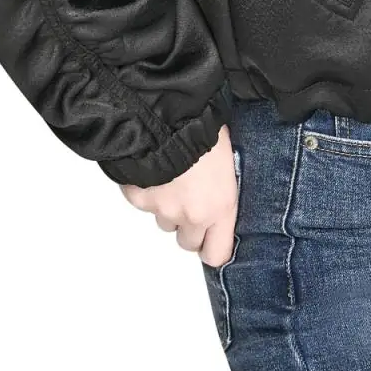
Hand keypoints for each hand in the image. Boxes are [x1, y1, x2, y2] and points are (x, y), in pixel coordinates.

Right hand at [120, 126, 238, 267]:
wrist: (172, 115)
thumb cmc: (207, 130)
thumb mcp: (230, 162)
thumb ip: (224, 192)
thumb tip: (221, 201)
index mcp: (220, 208)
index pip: (216, 255)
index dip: (212, 247)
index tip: (212, 237)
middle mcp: (191, 216)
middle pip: (187, 242)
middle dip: (190, 226)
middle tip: (194, 199)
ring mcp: (163, 209)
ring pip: (165, 222)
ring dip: (169, 207)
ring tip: (176, 178)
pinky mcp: (139, 198)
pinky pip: (143, 203)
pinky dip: (146, 191)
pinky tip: (155, 170)